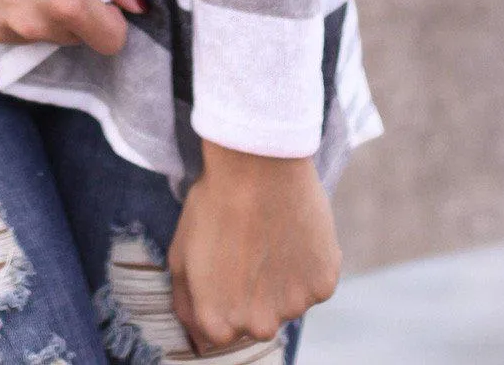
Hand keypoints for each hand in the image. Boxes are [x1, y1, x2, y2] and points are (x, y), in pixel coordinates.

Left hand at [168, 142, 341, 354]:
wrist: (256, 165)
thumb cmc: (214, 203)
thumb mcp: (180, 253)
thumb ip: (186, 302)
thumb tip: (198, 338)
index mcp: (219, 323)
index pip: (220, 329)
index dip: (221, 293)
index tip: (225, 265)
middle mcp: (257, 326)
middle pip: (256, 320)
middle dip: (252, 293)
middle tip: (249, 248)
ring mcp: (294, 308)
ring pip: (288, 302)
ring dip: (282, 279)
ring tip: (271, 235)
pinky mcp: (323, 285)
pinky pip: (315, 282)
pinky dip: (308, 263)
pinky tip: (293, 231)